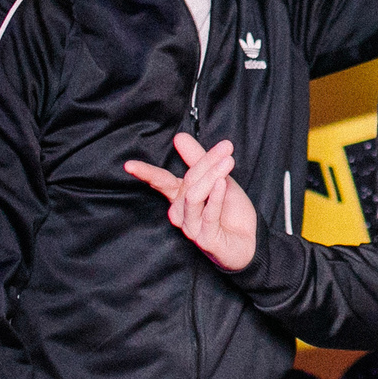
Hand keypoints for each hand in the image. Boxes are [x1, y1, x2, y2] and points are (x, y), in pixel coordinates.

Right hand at [123, 133, 259, 271]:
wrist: (249, 241)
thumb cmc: (231, 212)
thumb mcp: (218, 179)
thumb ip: (199, 160)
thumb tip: (179, 137)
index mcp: (180, 198)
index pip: (160, 182)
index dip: (145, 173)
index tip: (128, 165)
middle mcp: (181, 213)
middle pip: (188, 182)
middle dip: (207, 162)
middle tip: (227, 147)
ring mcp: (191, 228)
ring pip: (194, 197)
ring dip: (212, 177)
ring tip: (228, 162)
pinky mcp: (205, 240)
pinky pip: (208, 215)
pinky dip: (216, 197)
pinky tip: (222, 183)